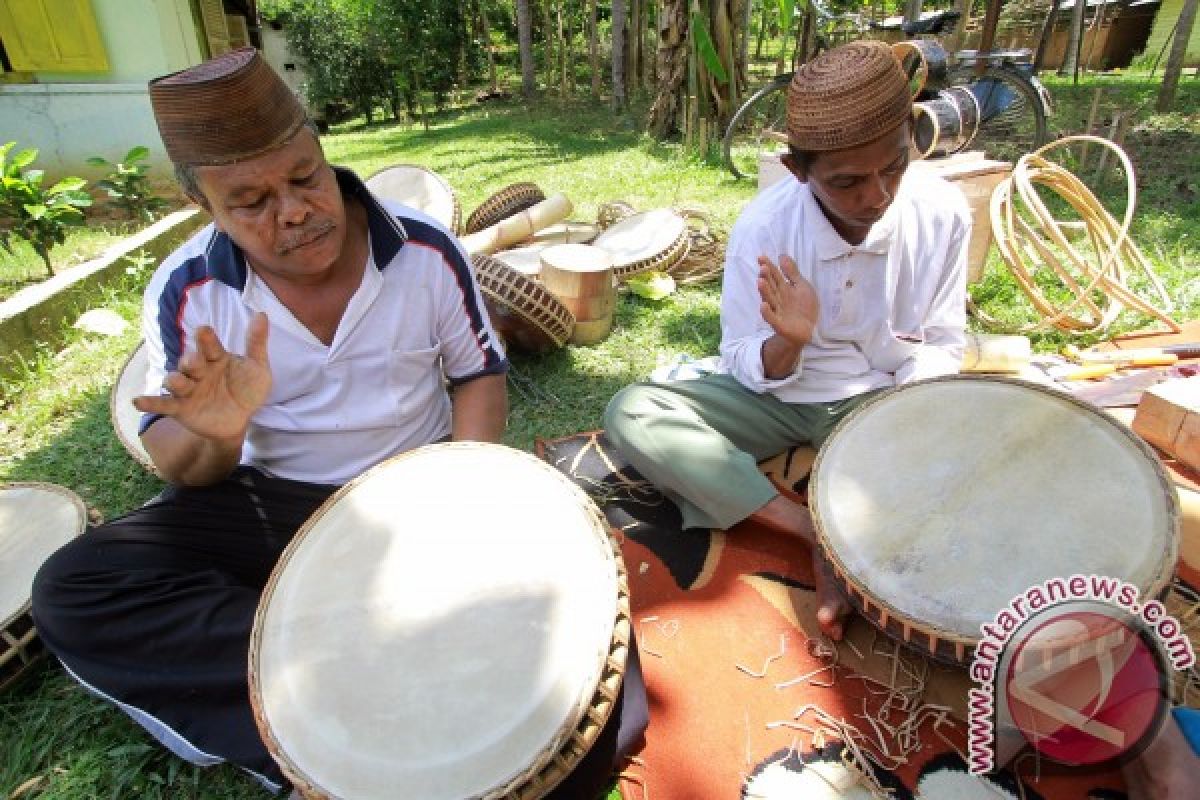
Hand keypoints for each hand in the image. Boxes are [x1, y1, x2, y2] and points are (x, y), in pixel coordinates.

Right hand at [134, 313, 271, 441]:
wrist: (240, 418)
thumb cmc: (246, 389)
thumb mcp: (257, 368)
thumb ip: (256, 343)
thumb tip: (262, 314)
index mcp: (215, 358)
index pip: (209, 346)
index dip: (205, 339)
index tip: (204, 331)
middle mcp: (198, 371)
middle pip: (189, 362)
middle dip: (190, 361)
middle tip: (193, 361)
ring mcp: (188, 389)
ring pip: (175, 381)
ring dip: (174, 380)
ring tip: (175, 380)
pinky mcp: (181, 408)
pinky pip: (163, 404)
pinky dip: (150, 402)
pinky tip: (137, 401)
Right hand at [757, 255, 817, 347]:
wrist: (808, 329)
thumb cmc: (804, 307)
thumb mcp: (801, 286)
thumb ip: (792, 272)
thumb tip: (782, 255)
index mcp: (783, 289)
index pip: (774, 275)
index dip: (769, 267)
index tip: (761, 257)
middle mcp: (778, 298)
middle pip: (771, 286)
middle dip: (766, 278)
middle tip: (763, 268)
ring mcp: (777, 311)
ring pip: (769, 300)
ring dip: (764, 292)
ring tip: (760, 282)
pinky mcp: (779, 324)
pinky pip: (771, 318)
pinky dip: (767, 313)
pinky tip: (763, 305)